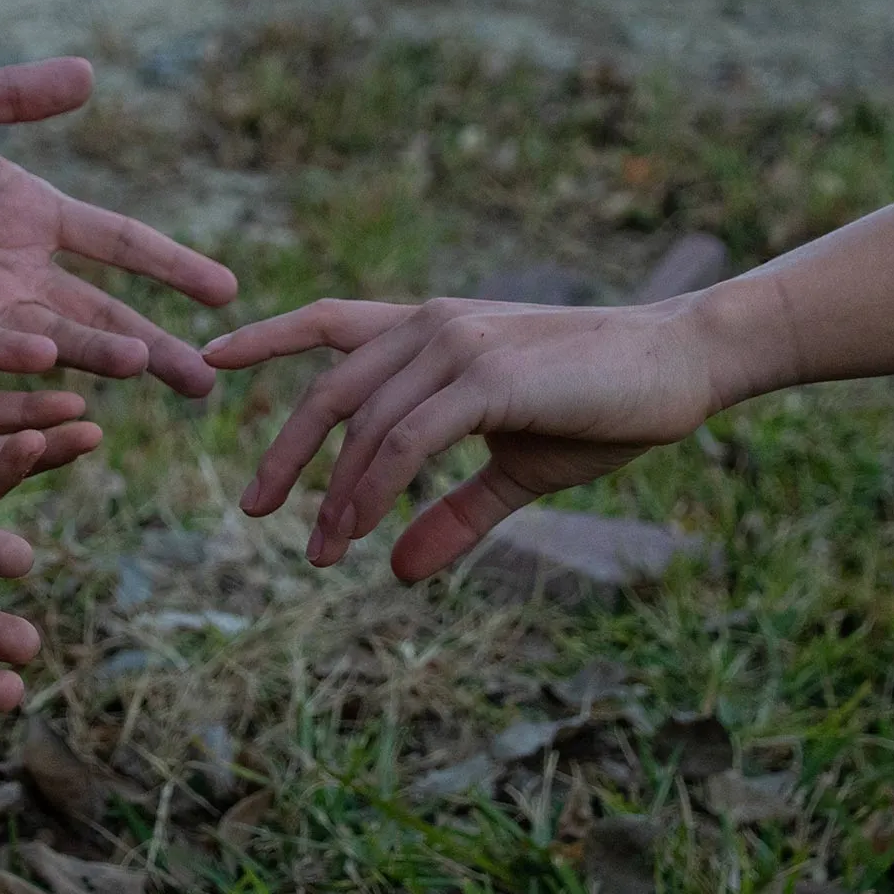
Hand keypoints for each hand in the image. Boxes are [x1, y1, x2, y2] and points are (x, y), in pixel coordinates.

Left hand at [0, 58, 236, 396]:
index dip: (172, 265)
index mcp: (29, 210)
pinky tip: (55, 366)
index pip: (119, 241)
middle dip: (158, 344)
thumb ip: (9, 96)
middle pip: (104, 309)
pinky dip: (20, 358)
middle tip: (208, 378)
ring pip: (57, 338)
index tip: (226, 291)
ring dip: (103, 354)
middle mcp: (14, 267)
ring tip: (151, 369)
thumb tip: (89, 73)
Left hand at [203, 297, 723, 580]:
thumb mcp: (515, 469)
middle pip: (329, 389)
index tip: (210, 360)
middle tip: (253, 512)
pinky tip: (363, 533)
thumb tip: (401, 574)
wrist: (683, 367)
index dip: (266, 336)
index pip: (330, 320)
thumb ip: (454, 513)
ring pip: (364, 423)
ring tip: (321, 551)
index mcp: (431, 328)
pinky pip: (406, 440)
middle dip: (285, 454)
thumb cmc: (602, 407)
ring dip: (335, 493)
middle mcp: (432, 325)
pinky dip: (375, 490)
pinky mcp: (487, 378)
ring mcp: (458, 346)